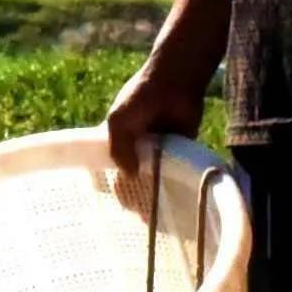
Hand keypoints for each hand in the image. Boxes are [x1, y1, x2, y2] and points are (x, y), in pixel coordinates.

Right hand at [104, 46, 210, 195]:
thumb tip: (130, 176)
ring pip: (155, 176)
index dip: (111, 181)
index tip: (113, 197)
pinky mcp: (181, 150)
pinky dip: (174, 180)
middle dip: (133, 191)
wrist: (174, 82)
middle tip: (135, 208)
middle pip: (133, 176)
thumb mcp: (118, 121)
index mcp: (119, 140)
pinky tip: (170, 195)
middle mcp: (138, 148)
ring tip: (151, 208)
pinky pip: (177, 170)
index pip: (110, 167)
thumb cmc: (139, 97)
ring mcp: (159, 150)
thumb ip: (118, 149)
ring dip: (154, 189)